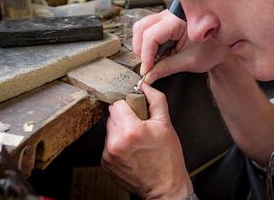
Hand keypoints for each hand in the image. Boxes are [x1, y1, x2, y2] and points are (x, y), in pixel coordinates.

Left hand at [101, 83, 192, 198]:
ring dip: (120, 130)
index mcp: (130, 130)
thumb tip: (146, 86)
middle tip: (139, 126)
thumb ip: (156, 100)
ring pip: (109, 130)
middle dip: (124, 117)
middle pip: (112, 116)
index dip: (128, 104)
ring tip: (136, 140)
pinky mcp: (106, 164)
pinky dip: (117, 144)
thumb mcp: (166, 124)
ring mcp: (109, 155)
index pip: (117, 104)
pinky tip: (131, 150)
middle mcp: (115, 142)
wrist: (165, 187)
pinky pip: (108, 144)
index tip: (136, 110)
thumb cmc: (168, 158)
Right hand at [133, 10, 229, 83]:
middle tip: (147, 65)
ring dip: (143, 45)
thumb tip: (149, 75)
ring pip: (142, 27)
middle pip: (141, 28)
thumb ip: (167, 68)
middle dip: (141, 49)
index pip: (151, 36)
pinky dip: (149, 43)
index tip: (146, 70)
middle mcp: (170, 15)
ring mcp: (167, 16)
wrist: (225, 45)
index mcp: (178, 21)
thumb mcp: (190, 61)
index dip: (146, 55)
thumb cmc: (214, 48)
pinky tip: (158, 54)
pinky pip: (150, 29)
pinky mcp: (167, 22)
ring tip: (153, 60)